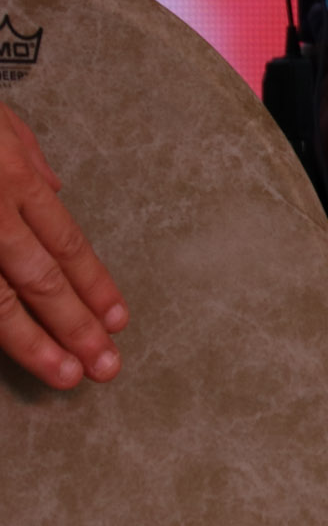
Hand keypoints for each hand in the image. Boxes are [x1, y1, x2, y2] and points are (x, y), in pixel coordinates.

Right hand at [0, 101, 126, 387]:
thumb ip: (25, 150)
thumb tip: (55, 186)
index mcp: (9, 175)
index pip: (64, 240)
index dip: (94, 283)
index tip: (117, 321)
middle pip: (38, 276)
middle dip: (74, 325)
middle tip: (105, 367)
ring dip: (30, 341)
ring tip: (63, 374)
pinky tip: (6, 352)